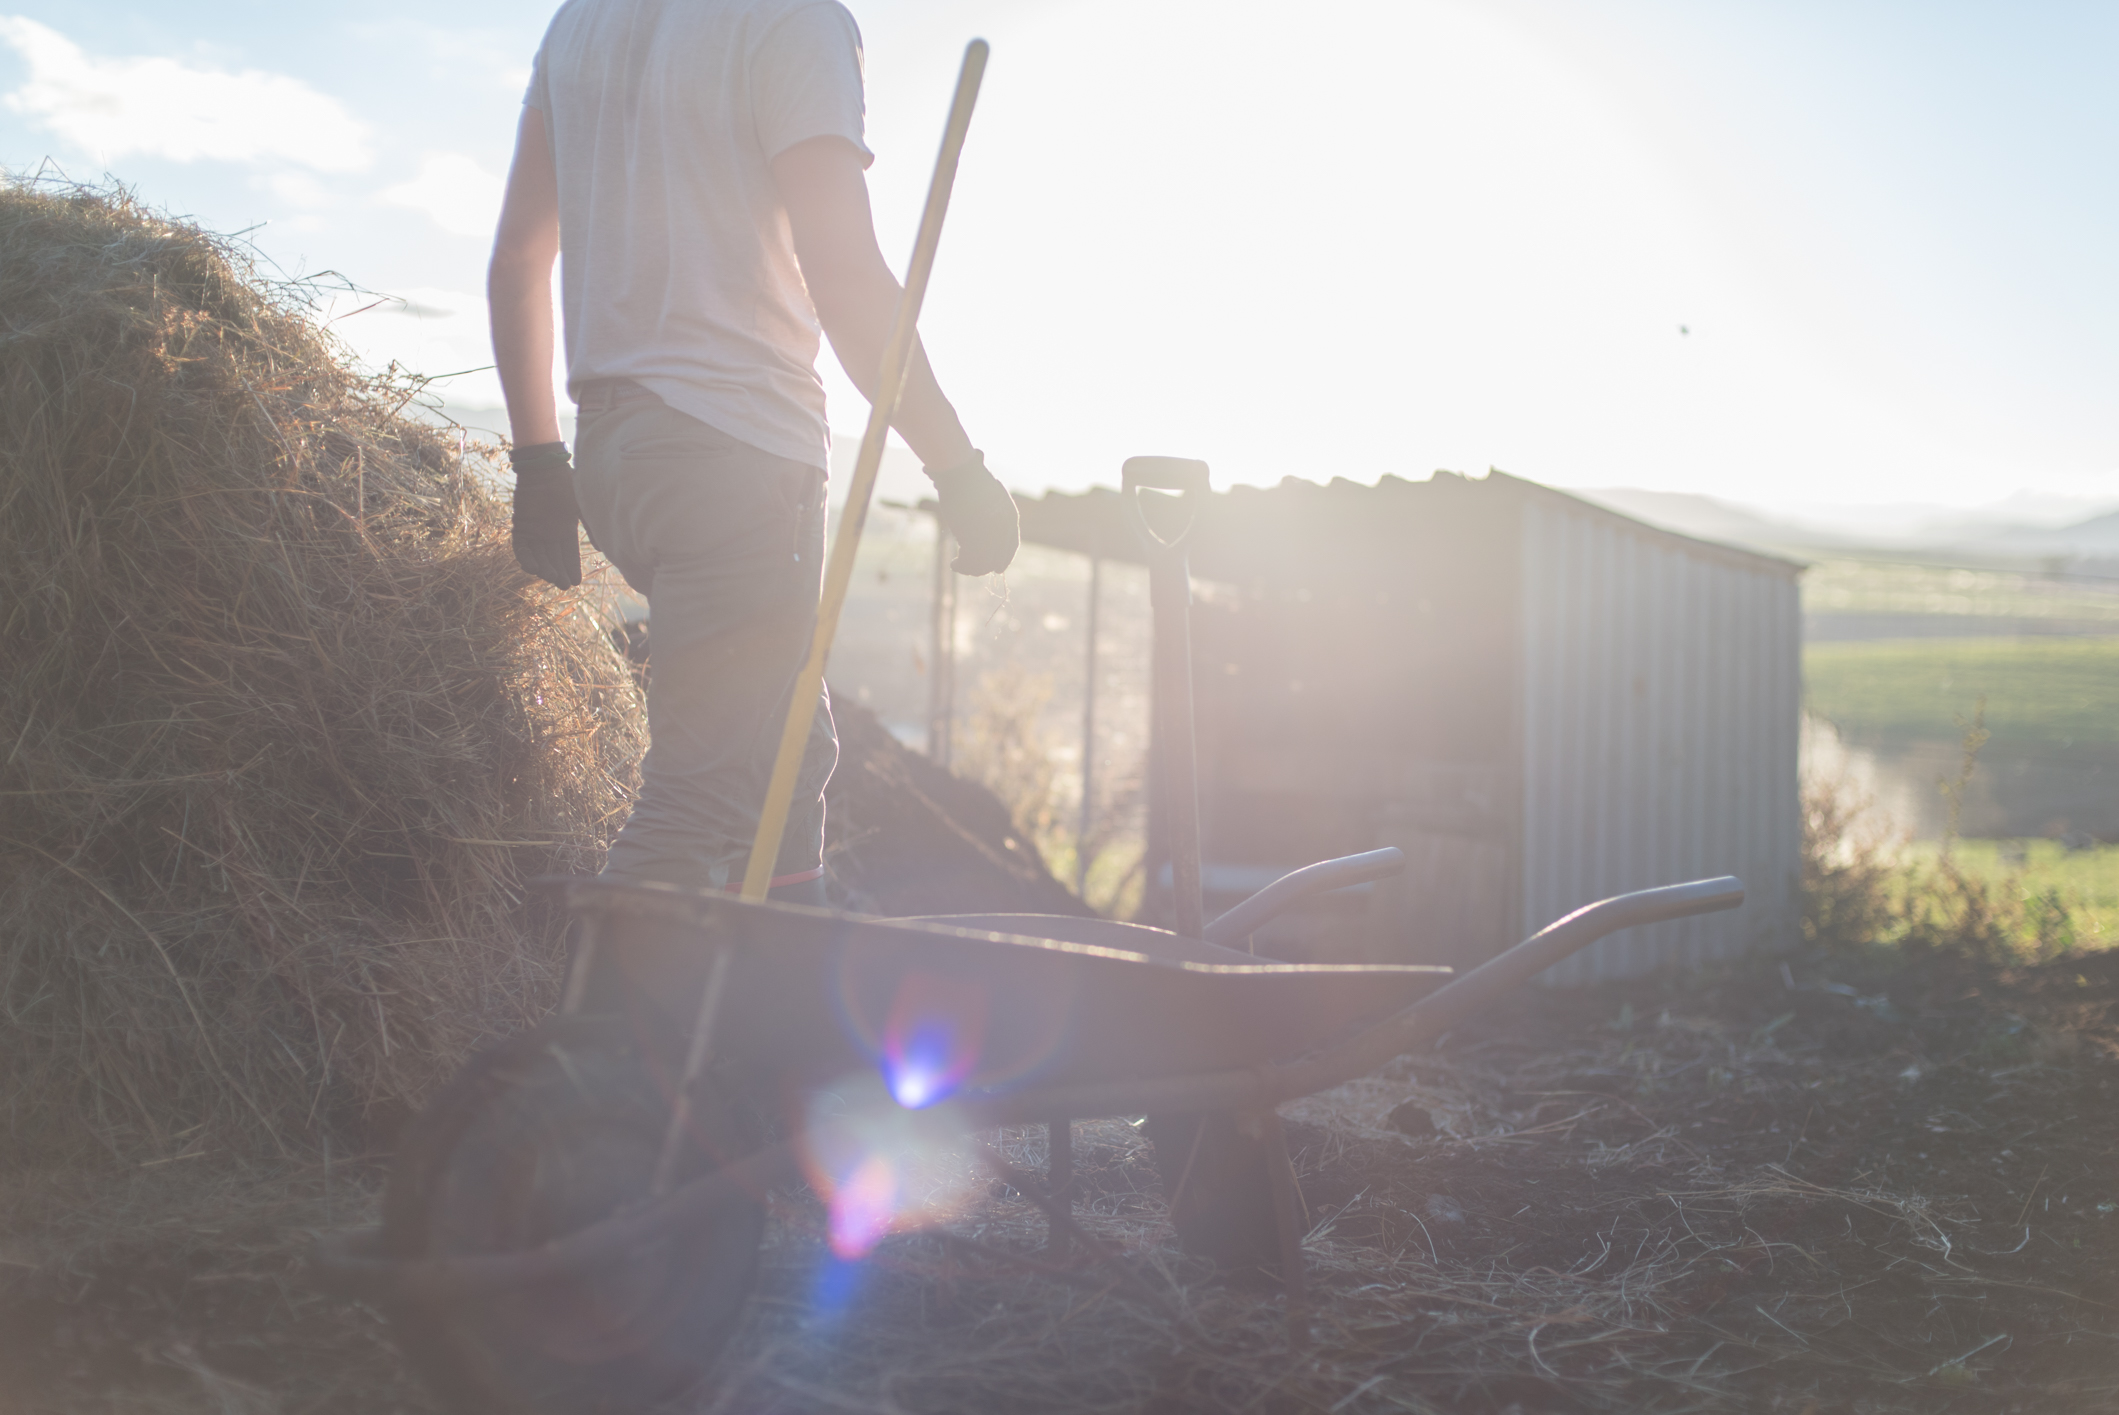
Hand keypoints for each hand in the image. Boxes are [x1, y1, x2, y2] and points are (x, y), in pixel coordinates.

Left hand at [509, 442, 582, 588]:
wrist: (546, 467)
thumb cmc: (568, 484)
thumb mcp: (584, 508)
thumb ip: (592, 529)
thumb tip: (603, 550)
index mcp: (565, 529)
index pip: (569, 554)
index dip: (572, 568)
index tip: (576, 582)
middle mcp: (549, 533)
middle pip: (553, 558)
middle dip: (559, 572)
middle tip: (564, 585)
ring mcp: (534, 530)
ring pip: (538, 556)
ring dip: (544, 568)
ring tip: (552, 578)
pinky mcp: (520, 525)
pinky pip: (521, 547)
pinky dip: (525, 558)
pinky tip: (532, 569)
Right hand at [928, 451, 1018, 575]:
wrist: (960, 472)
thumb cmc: (970, 477)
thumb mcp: (986, 494)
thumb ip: (990, 512)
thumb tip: (990, 522)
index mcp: (1010, 516)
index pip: (1011, 546)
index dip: (1003, 559)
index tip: (995, 568)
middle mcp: (1003, 528)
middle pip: (997, 559)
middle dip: (983, 566)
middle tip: (968, 563)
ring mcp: (989, 534)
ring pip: (983, 564)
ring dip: (970, 568)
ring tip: (958, 564)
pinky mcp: (972, 538)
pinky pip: (970, 562)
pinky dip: (961, 566)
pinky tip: (954, 563)